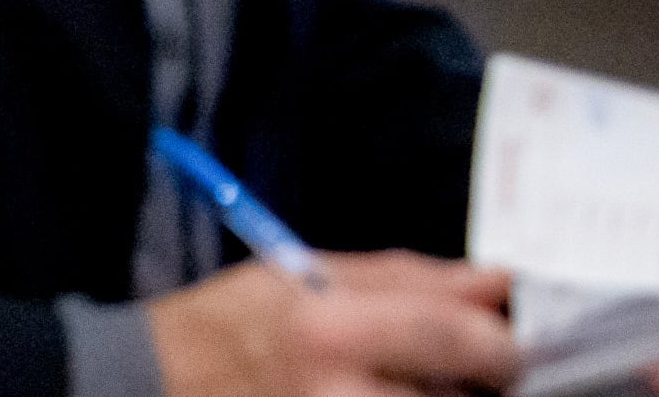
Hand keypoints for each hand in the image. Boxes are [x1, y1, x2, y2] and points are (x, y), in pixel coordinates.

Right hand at [148, 253, 516, 396]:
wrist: (159, 385)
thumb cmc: (232, 324)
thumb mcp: (306, 274)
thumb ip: (408, 280)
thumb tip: (496, 283)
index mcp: (329, 332)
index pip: (467, 341)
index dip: (499, 339)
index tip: (498, 337)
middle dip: (473, 382)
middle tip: (447, 367)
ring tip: (398, 382)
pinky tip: (379, 395)